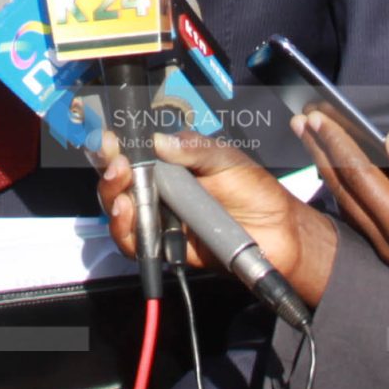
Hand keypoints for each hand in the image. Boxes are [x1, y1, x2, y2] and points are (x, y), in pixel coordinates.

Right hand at [95, 133, 337, 309]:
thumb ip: (194, 149)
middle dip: (109, 172)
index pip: (133, 154)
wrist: (278, 232)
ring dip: (112, 199)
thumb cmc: (255, 190)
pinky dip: (125, 230)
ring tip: (122, 191)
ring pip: (120, 212)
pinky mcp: (165, 248)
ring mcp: (161, 219)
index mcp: (172, 165)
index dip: (116, 147)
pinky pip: (135, 244)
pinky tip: (128, 214)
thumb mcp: (226, 159)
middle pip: (119, 183)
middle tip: (116, 165)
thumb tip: (158, 141)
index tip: (111, 140)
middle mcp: (160, 191)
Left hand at [295, 113, 388, 344]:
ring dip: (327, 169)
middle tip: (301, 121)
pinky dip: (344, 189)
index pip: (359, 176)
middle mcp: (385, 241)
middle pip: (343, 190)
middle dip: (320, 152)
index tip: (318, 115)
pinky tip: (341, 176)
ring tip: (312, 142)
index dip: (338, 142)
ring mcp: (387, 251)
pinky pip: (359, 215)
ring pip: (347, 204)